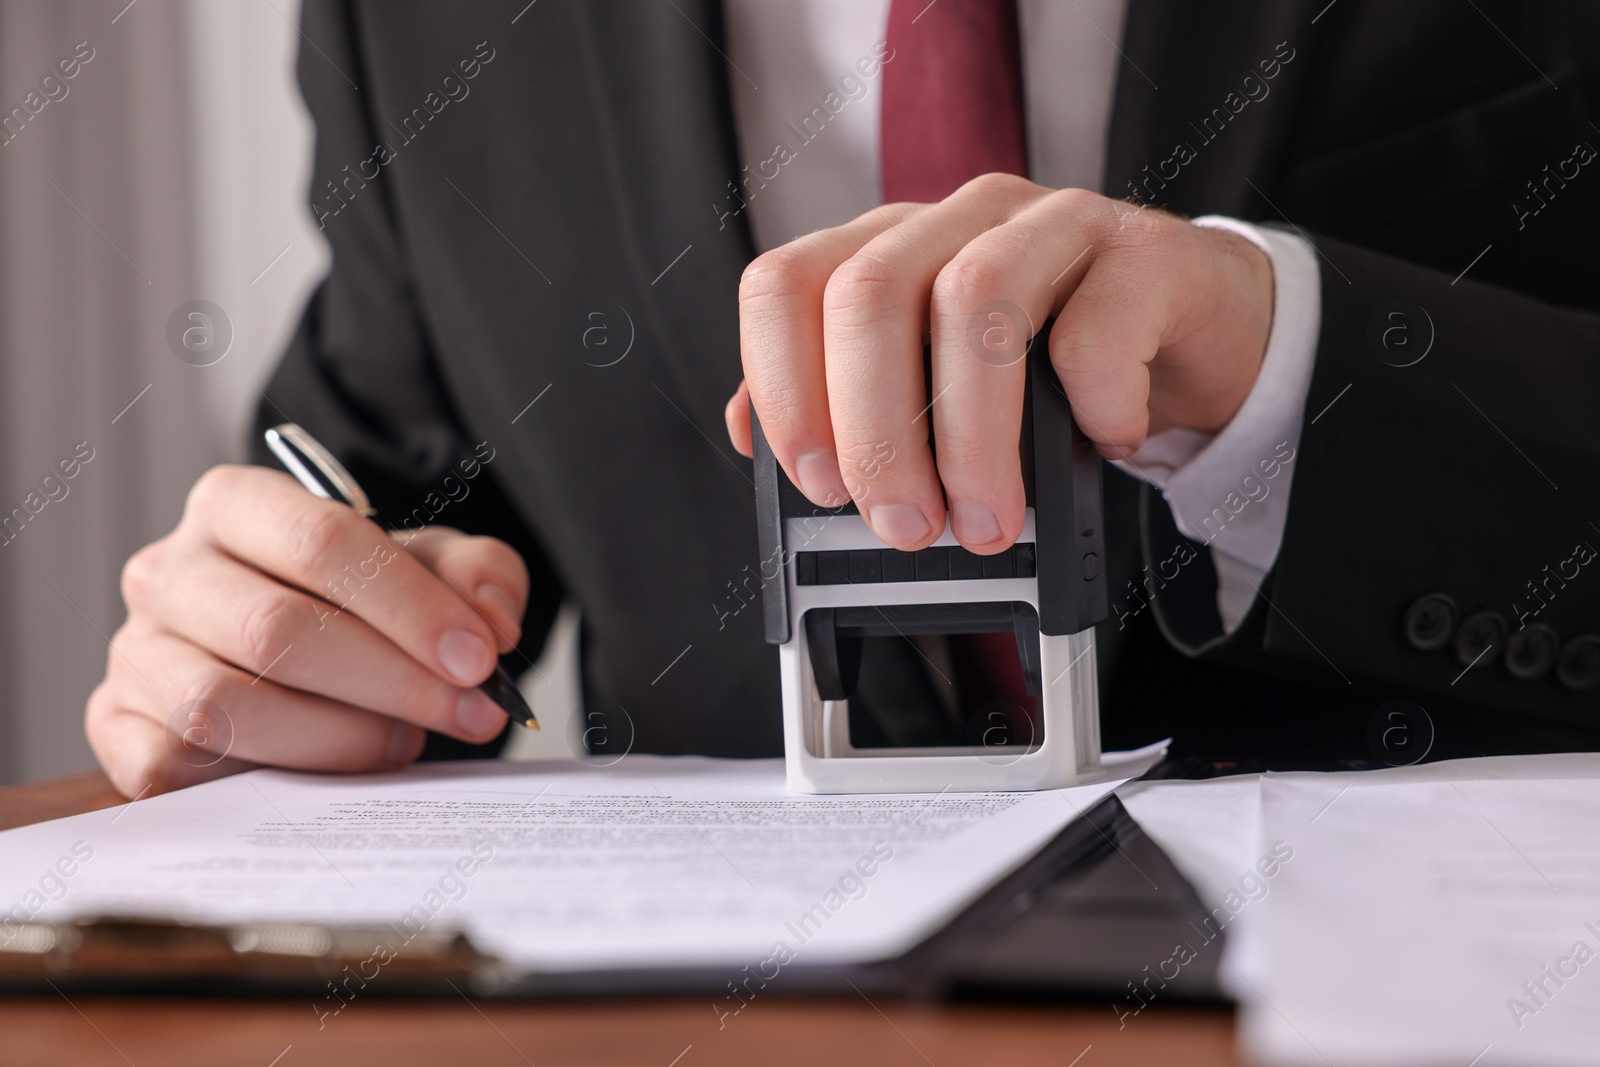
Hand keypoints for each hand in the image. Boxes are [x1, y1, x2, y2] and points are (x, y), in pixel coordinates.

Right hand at [86, 465, 528, 797]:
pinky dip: (260, 780)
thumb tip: (492, 622)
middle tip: (467, 712)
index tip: (480, 657)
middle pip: (278, 629)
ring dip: (336, 739)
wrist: (289, 659)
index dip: (410, 604)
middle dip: (392, 681)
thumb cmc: (358, 605)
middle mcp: (169, 570)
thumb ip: (477, 577)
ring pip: (225, 707)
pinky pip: (174, 767)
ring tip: (401, 742)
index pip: (322, 539)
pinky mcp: (115, 727)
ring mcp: (135, 651)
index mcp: (237, 505)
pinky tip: (322, 774)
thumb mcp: (430, 570)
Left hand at [725, 175, 1273, 553]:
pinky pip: (1101, 324)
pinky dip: (1093, 404)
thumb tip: (749, 435)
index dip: (784, 387)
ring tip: (986, 518)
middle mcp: (960, 221)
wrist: (1192, 335)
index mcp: (890, 247)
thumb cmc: (1054, 365)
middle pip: (872, 291)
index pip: (787, 285)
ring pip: (977, 300)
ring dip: (971, 436)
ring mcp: (1054, 225)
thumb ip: (838, 398)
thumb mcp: (933, 386)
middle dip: (875, 430)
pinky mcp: (1145, 256)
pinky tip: (1103, 443)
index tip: (817, 483)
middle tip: (904, 523)